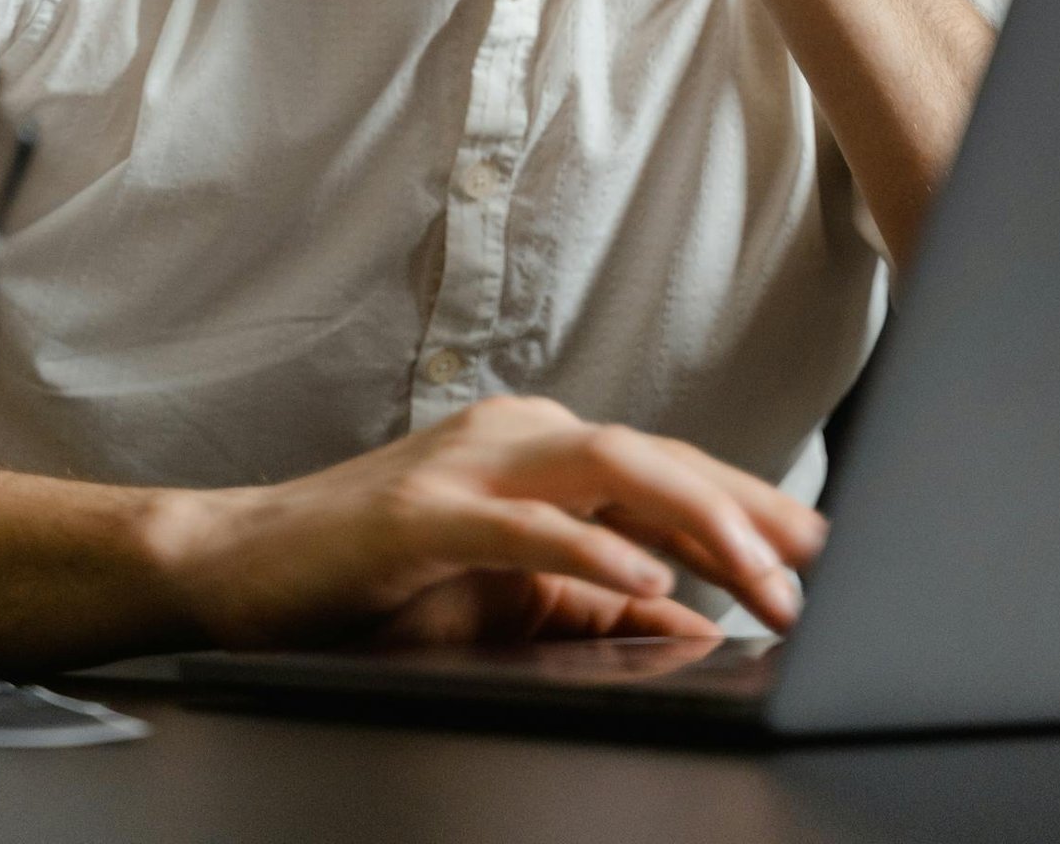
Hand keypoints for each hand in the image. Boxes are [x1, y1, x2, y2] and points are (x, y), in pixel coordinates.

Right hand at [155, 395, 826, 648]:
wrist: (236, 563)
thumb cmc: (369, 577)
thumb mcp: (503, 592)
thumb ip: (593, 599)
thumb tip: (691, 621)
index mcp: (540, 451)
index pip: (670, 469)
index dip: (752, 506)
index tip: (823, 552)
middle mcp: (517, 438)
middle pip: (659, 457)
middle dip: (751, 512)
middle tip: (821, 570)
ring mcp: (469, 465)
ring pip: (611, 467)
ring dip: (698, 522)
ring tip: (762, 577)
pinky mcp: (421, 512)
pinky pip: (524, 524)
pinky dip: (591, 546)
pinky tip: (645, 577)